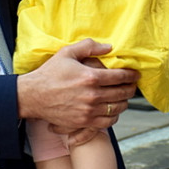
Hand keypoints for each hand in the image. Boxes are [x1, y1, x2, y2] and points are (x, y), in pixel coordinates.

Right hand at [16, 39, 139, 130]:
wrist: (33, 96)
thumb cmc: (50, 73)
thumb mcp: (67, 53)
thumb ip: (89, 47)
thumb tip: (109, 47)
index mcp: (91, 77)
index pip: (121, 77)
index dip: (132, 75)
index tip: (135, 74)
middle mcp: (92, 95)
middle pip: (123, 93)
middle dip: (131, 88)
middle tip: (131, 85)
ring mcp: (89, 111)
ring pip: (118, 108)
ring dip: (124, 102)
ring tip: (123, 96)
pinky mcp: (84, 122)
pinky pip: (108, 122)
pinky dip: (114, 116)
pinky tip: (112, 109)